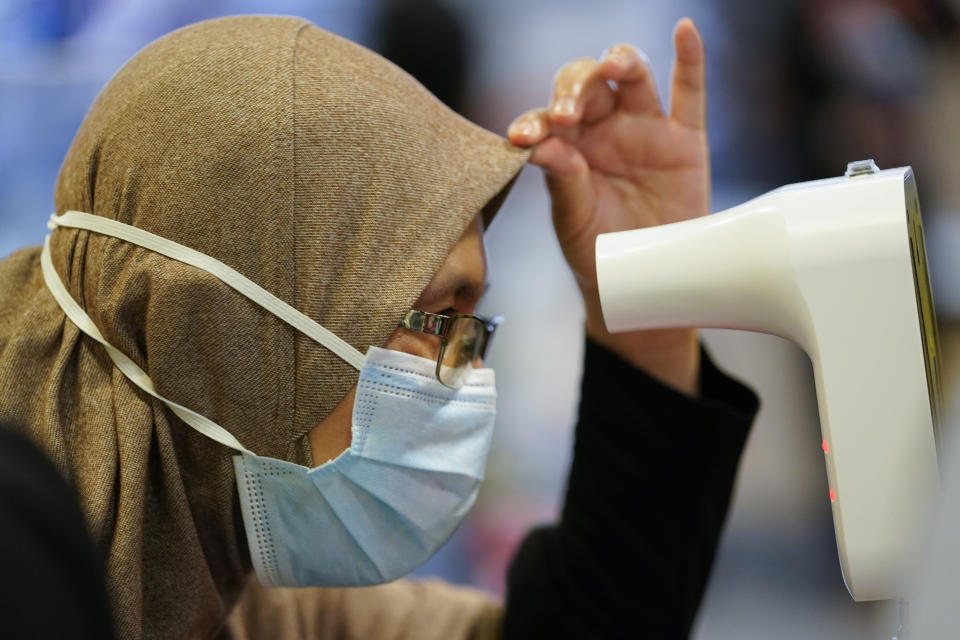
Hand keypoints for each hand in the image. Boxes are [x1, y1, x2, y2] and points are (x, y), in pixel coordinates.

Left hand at [507, 18, 708, 394]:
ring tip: (610, 69)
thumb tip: (541, 146)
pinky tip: (685, 30)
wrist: (645, 283)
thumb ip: (562, 181)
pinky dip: (691, 59)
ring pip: (632, 77)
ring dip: (618, 64)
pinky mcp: (685, 140)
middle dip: (573, 90)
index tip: (523, 136)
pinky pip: (690, 93)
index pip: (546, 117)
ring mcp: (644, 130)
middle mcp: (603, 129)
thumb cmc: (601, 252)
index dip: (535, 120)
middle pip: (587, 84)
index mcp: (568, 146)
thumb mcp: (574, 221)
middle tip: (566, 115)